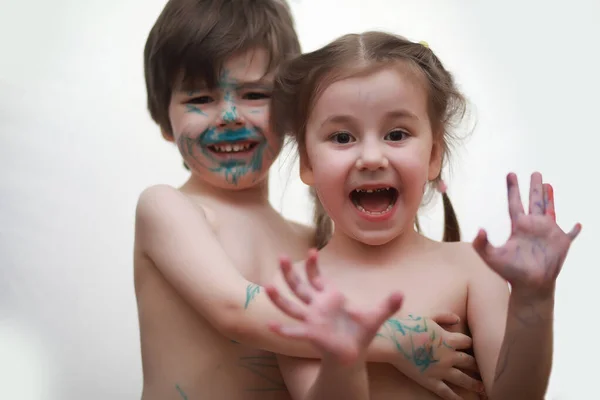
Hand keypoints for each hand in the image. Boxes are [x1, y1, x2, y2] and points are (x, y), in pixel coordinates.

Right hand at [265, 249, 403, 364]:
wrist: (353, 354)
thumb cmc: (360, 332)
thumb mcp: (376, 316)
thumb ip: (388, 305)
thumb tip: (401, 293)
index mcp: (330, 297)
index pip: (317, 278)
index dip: (314, 266)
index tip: (313, 251)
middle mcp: (317, 306)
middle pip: (298, 286)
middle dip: (289, 273)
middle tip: (281, 257)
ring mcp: (311, 320)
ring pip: (291, 306)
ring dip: (279, 298)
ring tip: (268, 287)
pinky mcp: (311, 334)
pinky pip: (294, 331)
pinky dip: (283, 330)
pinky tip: (271, 326)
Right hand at [379, 313, 484, 399]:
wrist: (393, 341)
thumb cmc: (408, 326)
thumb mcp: (428, 316)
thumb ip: (445, 316)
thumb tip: (458, 320)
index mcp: (448, 339)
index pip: (467, 342)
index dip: (469, 344)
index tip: (472, 347)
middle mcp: (449, 356)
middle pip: (469, 361)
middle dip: (477, 365)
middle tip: (485, 371)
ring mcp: (441, 370)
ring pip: (463, 378)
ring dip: (474, 384)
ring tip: (483, 389)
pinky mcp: (431, 381)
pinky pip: (447, 392)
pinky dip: (456, 398)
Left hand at [473, 172, 580, 296]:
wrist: (529, 285)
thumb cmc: (510, 272)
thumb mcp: (491, 257)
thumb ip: (482, 244)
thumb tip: (479, 229)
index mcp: (519, 226)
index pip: (514, 202)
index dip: (512, 188)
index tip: (511, 174)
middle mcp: (533, 226)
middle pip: (534, 201)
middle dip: (534, 187)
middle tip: (535, 173)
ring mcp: (548, 233)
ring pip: (550, 210)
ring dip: (550, 198)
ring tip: (549, 184)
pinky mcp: (561, 243)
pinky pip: (570, 234)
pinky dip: (574, 230)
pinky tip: (578, 224)